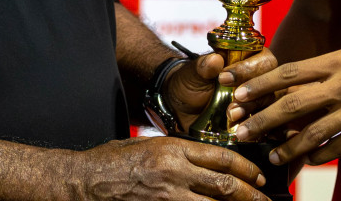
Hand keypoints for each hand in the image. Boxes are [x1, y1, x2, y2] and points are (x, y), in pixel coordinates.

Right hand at [71, 136, 267, 200]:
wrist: (83, 181)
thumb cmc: (110, 161)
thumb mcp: (146, 145)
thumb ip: (174, 153)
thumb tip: (200, 161)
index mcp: (172, 149)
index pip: (219, 156)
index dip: (244, 168)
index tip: (257, 177)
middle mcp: (173, 172)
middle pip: (224, 185)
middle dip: (250, 196)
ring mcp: (166, 196)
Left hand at [164, 50, 278, 132]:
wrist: (182, 108)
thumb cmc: (191, 83)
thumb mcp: (194, 74)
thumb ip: (204, 67)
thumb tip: (214, 60)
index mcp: (249, 60)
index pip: (263, 60)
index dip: (247, 69)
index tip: (224, 78)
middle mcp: (260, 81)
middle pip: (273, 85)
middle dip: (253, 94)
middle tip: (233, 101)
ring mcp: (261, 103)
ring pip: (271, 106)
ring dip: (253, 112)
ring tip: (231, 116)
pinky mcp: (258, 124)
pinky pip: (268, 128)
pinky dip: (258, 131)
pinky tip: (243, 134)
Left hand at [230, 47, 340, 165]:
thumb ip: (326, 72)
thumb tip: (293, 86)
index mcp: (336, 61)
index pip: (286, 73)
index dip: (258, 84)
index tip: (234, 93)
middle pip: (291, 104)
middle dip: (261, 120)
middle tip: (240, 131)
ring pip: (311, 132)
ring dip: (286, 148)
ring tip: (271, 157)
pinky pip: (338, 147)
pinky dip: (319, 156)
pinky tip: (308, 161)